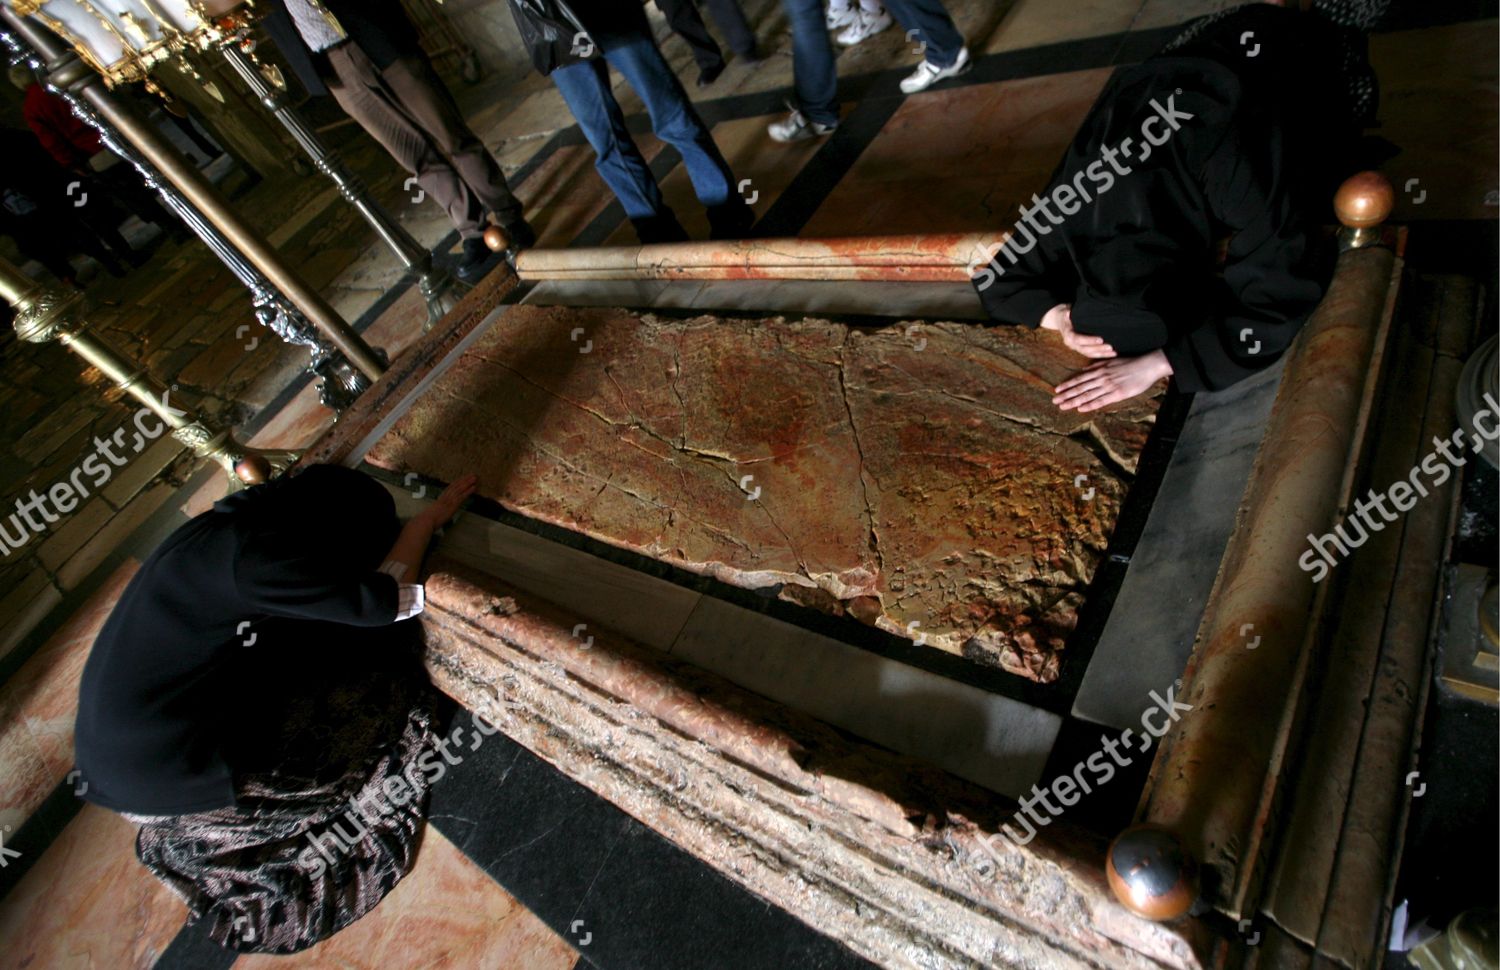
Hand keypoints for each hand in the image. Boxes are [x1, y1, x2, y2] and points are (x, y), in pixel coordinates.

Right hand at [416, 473, 477, 527]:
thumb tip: (439, 513)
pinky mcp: (453, 505)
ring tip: (474, 478)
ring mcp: (449, 500)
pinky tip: (474, 487)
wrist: (425, 521)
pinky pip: (462, 496)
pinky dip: (468, 491)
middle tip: (472, 474)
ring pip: (460, 489)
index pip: (450, 488)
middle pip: (456, 486)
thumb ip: (437, 511)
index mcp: (440, 499)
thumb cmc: (427, 520)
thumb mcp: (432, 514)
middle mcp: (445, 497)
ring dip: (468, 483)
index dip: (457, 482)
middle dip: (464, 480)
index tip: (462, 478)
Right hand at [1039, 303, 1115, 358]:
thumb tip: (1068, 312)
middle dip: (1098, 349)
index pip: (1078, 340)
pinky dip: (1102, 354)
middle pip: (1085, 349)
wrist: (1061, 321)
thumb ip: (1067, 313)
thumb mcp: (1065, 313)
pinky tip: (1112, 354)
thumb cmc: (1065, 315)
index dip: (1089, 340)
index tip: (1101, 339)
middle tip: (1110, 346)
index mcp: (1068, 336)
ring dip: (1102, 353)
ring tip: (1113, 352)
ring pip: (1090, 353)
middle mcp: (1071, 344)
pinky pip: (1092, 354)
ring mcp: (1077, 348)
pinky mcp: (1082, 349)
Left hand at [1052, 351, 1171, 411]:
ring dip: (1073, 401)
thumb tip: (1086, 368)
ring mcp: (1109, 386)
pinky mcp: (1117, 394)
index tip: (1057, 390)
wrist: (1147, 365)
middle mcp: (1101, 378)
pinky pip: (1101, 401)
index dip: (1068, 384)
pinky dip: (1090, 405)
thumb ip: (1098, 365)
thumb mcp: (1111, 360)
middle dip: (1066, 394)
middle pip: (1080, 387)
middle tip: (1054, 400)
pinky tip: (1080, 409)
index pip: (1080, 378)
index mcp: (1100, 369)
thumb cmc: (1130, 362)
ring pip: (1087, 395)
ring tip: (1063, 406)